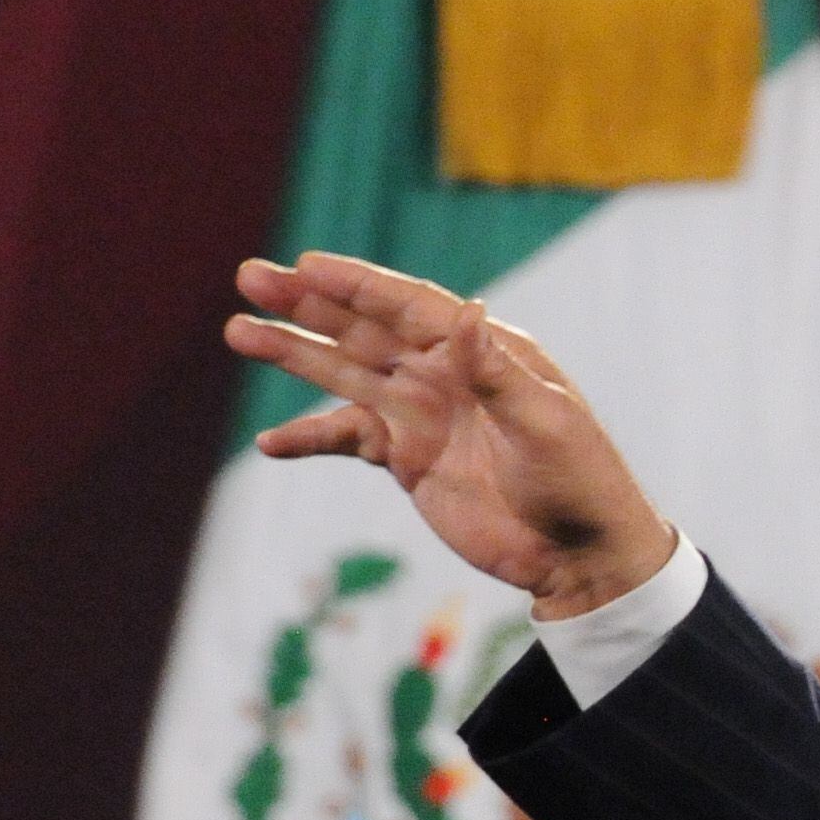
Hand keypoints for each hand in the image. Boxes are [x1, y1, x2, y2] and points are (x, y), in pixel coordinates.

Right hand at [223, 252, 673, 618]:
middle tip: (250, 278)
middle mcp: (448, 373)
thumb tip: (470, 310)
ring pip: (345, 374)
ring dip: (294, 354)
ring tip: (239, 332)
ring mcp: (423, 415)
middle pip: (366, 329)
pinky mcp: (408, 459)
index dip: (357, 284)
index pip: (410, 306)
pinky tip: (270, 442)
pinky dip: (309, 438)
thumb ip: (498, 373)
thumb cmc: (580, 480)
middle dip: (309, 304)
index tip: (305, 265)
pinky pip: (347, 440)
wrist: (579, 553)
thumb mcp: (547, 423)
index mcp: (487, 351)